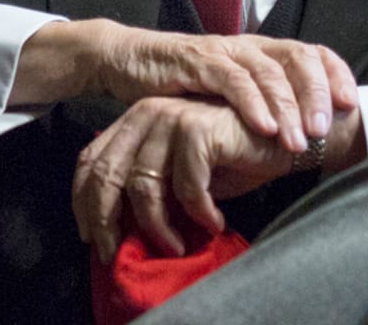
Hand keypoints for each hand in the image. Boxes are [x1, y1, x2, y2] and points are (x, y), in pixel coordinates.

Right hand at [15, 19, 357, 152]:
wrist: (126, 61)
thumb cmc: (182, 87)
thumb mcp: (228, 99)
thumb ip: (261, 107)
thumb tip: (304, 137)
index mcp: (264, 52)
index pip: (313, 53)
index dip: (336, 75)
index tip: (353, 106)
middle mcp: (250, 46)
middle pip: (298, 59)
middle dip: (318, 95)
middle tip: (325, 131)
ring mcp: (224, 51)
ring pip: (269, 71)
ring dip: (288, 107)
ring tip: (298, 140)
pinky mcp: (197, 59)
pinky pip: (231, 79)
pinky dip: (251, 103)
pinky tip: (264, 127)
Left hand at [72, 96, 291, 262]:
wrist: (283, 136)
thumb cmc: (232, 156)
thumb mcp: (179, 172)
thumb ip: (148, 185)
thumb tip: (116, 226)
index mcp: (135, 120)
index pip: (90, 160)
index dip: (85, 203)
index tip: (93, 237)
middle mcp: (146, 113)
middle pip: (107, 175)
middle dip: (109, 222)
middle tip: (119, 254)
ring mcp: (171, 117)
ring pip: (143, 187)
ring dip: (159, 227)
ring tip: (178, 245)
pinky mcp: (198, 129)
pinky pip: (185, 186)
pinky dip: (198, 212)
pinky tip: (213, 221)